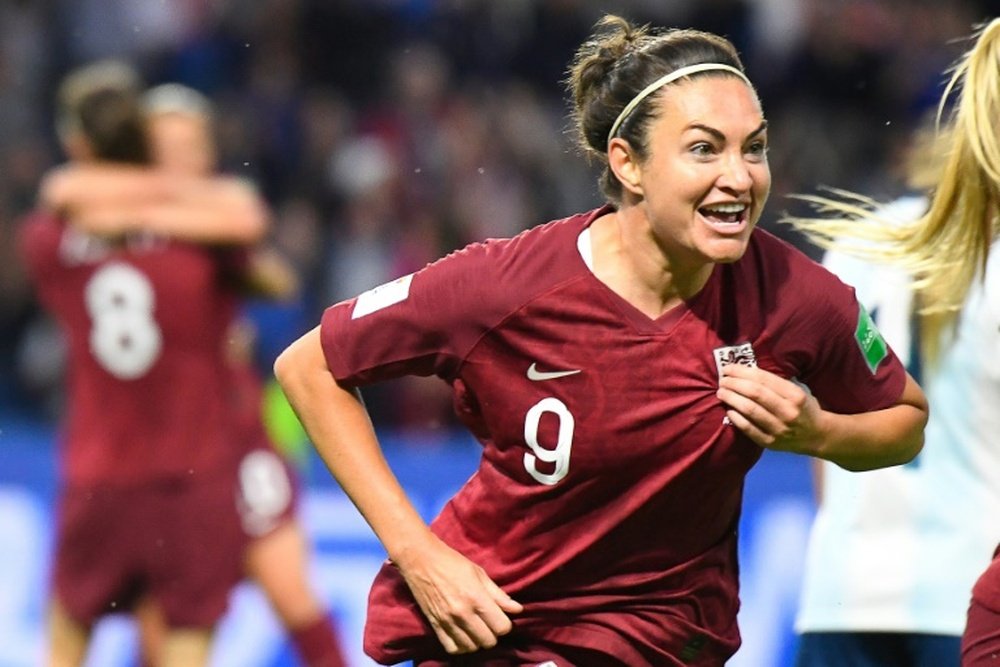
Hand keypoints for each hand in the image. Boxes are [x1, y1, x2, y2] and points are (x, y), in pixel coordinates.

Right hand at [394, 534, 522, 654]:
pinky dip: (460, 646)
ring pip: (471, 647)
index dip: (505, 624)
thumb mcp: (479, 573)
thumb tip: (517, 609)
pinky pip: (452, 648)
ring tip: (476, 629)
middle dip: (493, 634)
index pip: (501, 627)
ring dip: (477, 641)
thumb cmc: (452, 562)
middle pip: (488, 641)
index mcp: (476, 598)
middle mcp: (463, 613)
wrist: (420, 559)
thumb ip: (498, 594)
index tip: (500, 617)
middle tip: (489, 623)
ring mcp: (447, 621)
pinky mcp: (434, 625)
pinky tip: (463, 636)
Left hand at [716, 363, 825, 454]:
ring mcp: (779, 429)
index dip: (743, 372)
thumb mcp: (798, 390)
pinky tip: (729, 410)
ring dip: (731, 399)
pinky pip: (748, 429)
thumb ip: (777, 382)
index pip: (764, 379)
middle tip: (723, 380)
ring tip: (721, 392)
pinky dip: (736, 418)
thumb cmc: (803, 407)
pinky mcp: (770, 443)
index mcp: (795, 395)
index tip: (729, 368)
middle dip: (734, 384)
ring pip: (750, 410)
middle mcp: (788, 412)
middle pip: (755, 393)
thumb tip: (746, 370)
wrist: (817, 435)